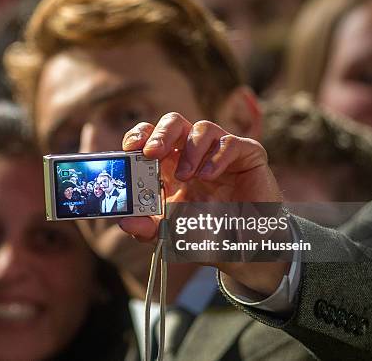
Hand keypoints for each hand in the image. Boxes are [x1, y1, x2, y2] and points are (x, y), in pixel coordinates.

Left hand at [118, 112, 287, 295]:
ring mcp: (220, 151)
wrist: (244, 248)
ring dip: (189, 150)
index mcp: (171, 164)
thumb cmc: (206, 233)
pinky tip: (208, 176)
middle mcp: (194, 152)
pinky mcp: (247, 155)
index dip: (140, 135)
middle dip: (160, 133)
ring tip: (185, 176)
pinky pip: (230, 142)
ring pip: (202, 128)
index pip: (151, 136)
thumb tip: (124, 221)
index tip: (130, 148)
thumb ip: (146, 227)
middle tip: (151, 152)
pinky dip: (216, 157)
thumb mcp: (169, 233)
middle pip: (174, 122)